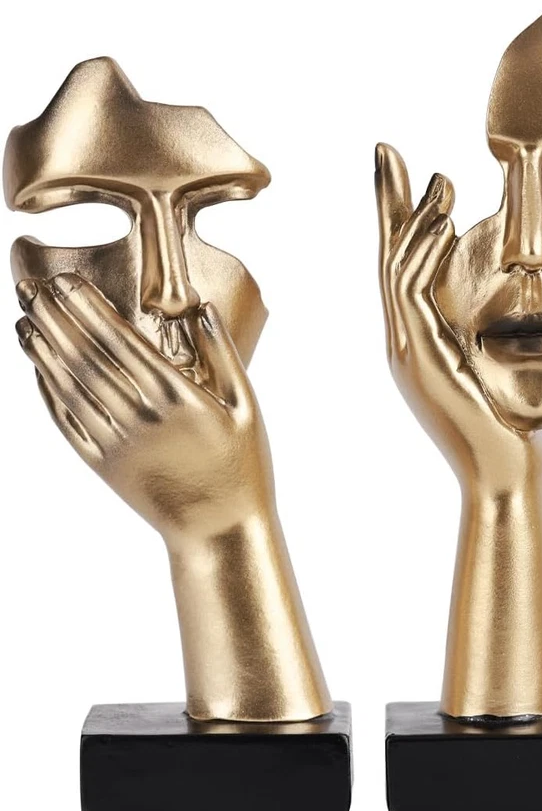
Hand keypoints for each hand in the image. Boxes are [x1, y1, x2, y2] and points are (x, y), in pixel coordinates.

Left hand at [15, 273, 275, 544]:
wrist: (220, 530)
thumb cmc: (241, 464)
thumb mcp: (246, 406)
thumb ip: (223, 354)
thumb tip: (202, 309)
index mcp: (178, 397)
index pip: (120, 341)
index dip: (88, 308)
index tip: (66, 281)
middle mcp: (141, 417)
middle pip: (86, 358)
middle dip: (56, 319)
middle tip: (33, 288)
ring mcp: (117, 444)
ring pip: (69, 387)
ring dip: (44, 350)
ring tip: (25, 318)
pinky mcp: (103, 466)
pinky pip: (66, 422)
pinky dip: (48, 392)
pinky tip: (39, 368)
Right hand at [375, 143, 538, 484]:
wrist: (500, 465)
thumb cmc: (502, 421)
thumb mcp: (485, 364)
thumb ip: (474, 331)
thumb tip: (488, 304)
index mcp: (418, 338)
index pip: (402, 268)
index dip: (397, 219)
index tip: (400, 175)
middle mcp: (404, 339)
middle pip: (389, 258)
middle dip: (389, 204)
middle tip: (388, 152)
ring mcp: (406, 348)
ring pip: (398, 269)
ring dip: (417, 220)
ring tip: (439, 179)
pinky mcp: (419, 355)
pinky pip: (413, 292)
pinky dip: (424, 252)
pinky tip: (442, 222)